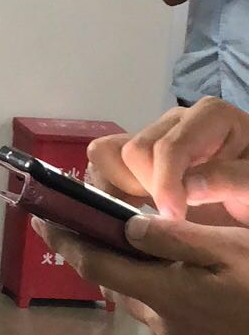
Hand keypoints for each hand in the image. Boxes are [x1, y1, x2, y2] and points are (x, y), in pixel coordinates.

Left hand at [33, 211, 248, 334]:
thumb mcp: (228, 248)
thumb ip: (174, 238)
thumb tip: (124, 226)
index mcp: (164, 293)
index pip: (96, 266)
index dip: (65, 241)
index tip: (40, 218)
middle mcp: (162, 321)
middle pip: (114, 283)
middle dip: (96, 252)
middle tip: (88, 218)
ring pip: (136, 297)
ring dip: (126, 271)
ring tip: (128, 239)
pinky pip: (159, 310)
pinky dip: (151, 285)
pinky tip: (171, 268)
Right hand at [87, 100, 248, 221]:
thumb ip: (230, 180)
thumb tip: (188, 188)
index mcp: (210, 117)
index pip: (169, 147)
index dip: (165, 184)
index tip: (173, 217)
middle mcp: (176, 121)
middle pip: (135, 151)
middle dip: (149, 188)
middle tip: (174, 217)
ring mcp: (154, 137)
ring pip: (111, 157)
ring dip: (125, 190)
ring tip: (154, 213)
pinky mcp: (139, 159)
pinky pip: (104, 164)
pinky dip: (110, 190)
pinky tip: (135, 210)